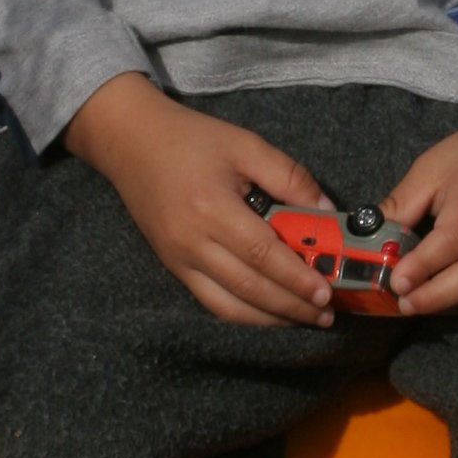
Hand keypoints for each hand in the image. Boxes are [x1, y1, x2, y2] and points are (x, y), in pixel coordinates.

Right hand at [64, 74, 337, 329]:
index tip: (326, 292)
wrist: (130, 141)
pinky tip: (269, 310)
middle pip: (249, 288)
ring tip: (303, 317)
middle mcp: (191, 242)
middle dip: (291, 307)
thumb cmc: (189, 138)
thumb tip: (326, 211)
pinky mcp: (172, 266)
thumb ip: (289, 177)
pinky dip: (243, 312)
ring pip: (229, 306)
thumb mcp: (245, 144)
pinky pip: (211, 301)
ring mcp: (178, 260)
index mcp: (211, 208)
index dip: (296, 279)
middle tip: (325, 313)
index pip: (262, 255)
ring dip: (270, 318)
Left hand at [379, 70, 457, 318]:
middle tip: (403, 304)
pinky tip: (437, 298)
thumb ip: (401, 204)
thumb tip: (367, 240)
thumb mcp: (430, 167)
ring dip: (448, 304)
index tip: (396, 282)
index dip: (425, 264)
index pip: (454, 237)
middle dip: (439, 296)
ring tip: (414, 304)